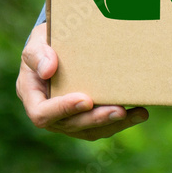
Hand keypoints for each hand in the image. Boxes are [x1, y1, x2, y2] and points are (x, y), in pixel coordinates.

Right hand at [16, 22, 148, 139]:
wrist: (59, 47)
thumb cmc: (46, 43)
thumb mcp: (38, 42)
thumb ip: (38, 54)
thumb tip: (48, 70)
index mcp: (32, 96)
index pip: (42, 113)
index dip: (62, 110)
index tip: (85, 99)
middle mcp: (48, 113)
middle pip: (70, 125)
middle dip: (95, 119)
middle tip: (118, 110)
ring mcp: (66, 119)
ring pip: (89, 131)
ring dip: (113, 124)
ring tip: (135, 114)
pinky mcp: (84, 119)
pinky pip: (101, 127)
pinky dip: (121, 122)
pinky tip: (139, 113)